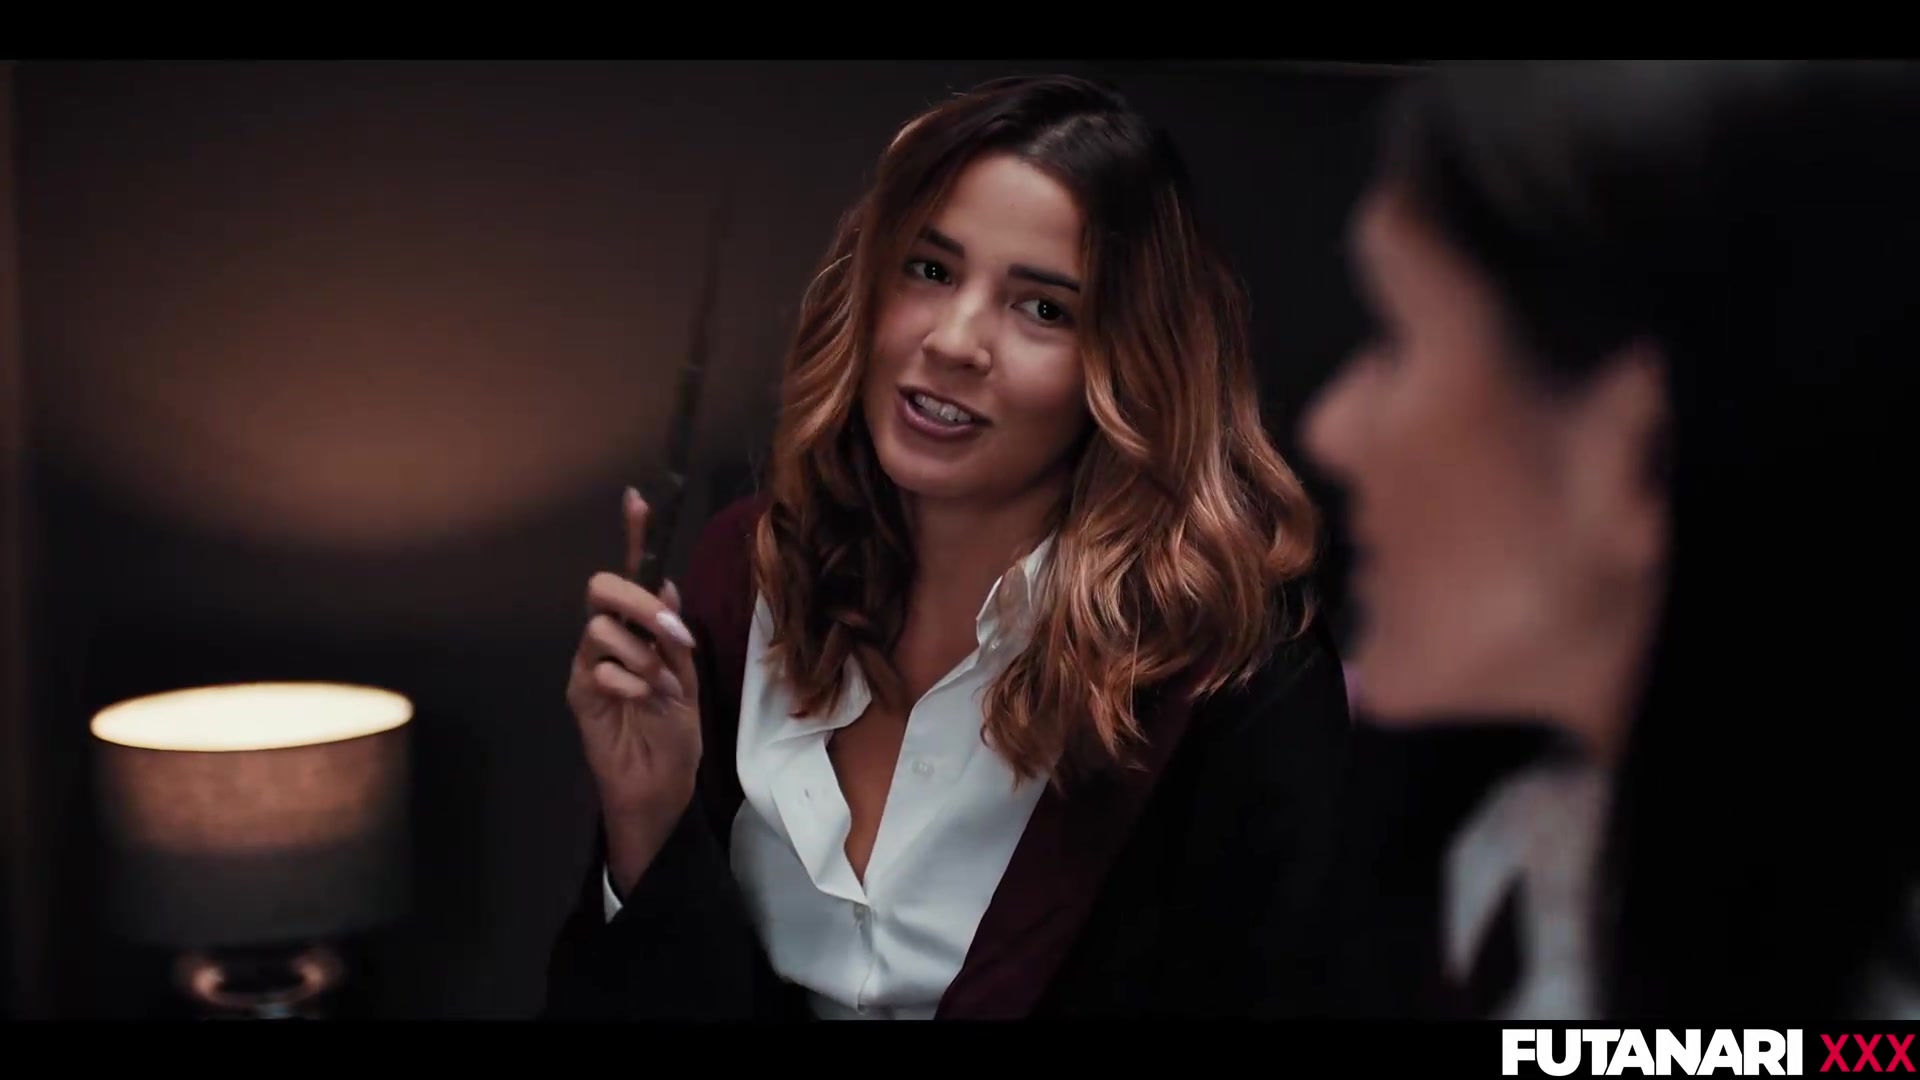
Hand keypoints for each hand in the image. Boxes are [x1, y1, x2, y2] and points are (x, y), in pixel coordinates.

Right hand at [566, 488, 702, 881]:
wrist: (660, 788)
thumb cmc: (673, 735)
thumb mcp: (688, 677)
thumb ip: (675, 636)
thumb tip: (667, 586)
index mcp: (638, 630)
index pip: (633, 574)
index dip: (633, 535)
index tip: (638, 498)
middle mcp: (607, 640)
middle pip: (602, 587)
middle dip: (640, 602)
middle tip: (673, 635)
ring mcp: (588, 665)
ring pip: (600, 628)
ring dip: (642, 654)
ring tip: (664, 687)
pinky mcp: (579, 695)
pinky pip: (598, 668)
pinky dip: (632, 682)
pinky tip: (647, 702)